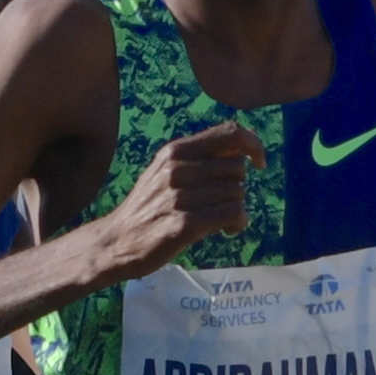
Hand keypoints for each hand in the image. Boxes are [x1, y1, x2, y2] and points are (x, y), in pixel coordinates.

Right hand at [84, 122, 257, 285]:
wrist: (116, 241)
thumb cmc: (149, 207)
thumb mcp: (167, 171)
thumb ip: (200, 158)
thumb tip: (242, 149)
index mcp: (175, 151)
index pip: (230, 133)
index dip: (253, 144)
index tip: (259, 162)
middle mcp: (177, 169)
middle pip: (237, 169)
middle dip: (237, 188)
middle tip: (222, 204)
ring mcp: (179, 196)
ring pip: (237, 193)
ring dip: (237, 209)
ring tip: (222, 220)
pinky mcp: (184, 224)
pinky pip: (233, 214)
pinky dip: (238, 223)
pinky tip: (227, 230)